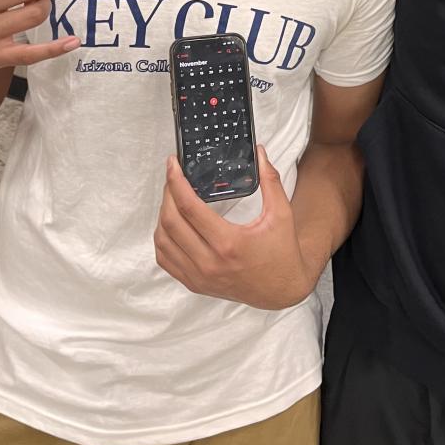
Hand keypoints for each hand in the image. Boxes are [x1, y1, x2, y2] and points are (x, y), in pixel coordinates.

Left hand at [154, 147, 313, 309]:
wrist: (281, 291)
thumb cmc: (281, 253)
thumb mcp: (281, 214)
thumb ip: (270, 181)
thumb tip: (260, 154)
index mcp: (228, 243)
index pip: (189, 207)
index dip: (176, 181)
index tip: (173, 165)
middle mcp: (209, 262)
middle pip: (170, 222)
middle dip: (167, 193)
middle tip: (172, 176)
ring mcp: (199, 276)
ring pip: (162, 241)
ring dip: (163, 215)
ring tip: (172, 198)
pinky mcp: (194, 283)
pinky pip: (165, 260)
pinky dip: (162, 239)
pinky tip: (172, 224)